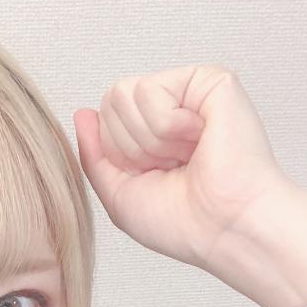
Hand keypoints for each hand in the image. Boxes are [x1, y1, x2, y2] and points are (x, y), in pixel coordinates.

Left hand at [73, 65, 290, 272]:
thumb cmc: (182, 222)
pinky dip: (167, 126)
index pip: (104, 119)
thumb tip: (82, 113)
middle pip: (110, 100)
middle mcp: (171, 107)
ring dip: (151, 140)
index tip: (157, 176)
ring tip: (188, 154)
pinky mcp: (208, 79)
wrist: (223, 228)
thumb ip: (94, 154)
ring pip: (124, 94)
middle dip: (132, 146)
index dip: (119, 155)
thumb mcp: (119, 194)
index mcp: (152, 133)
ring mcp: (190, 90)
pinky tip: (200, 138)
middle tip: (173, 166)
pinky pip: (149, 90)